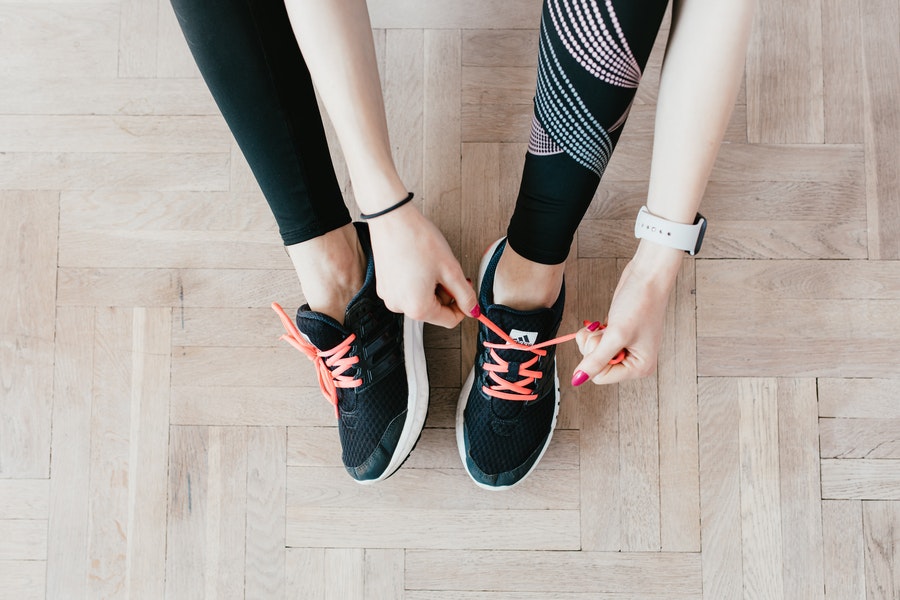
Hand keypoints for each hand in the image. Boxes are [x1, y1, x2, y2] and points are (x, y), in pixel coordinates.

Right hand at [367, 203, 477, 327]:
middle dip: (446, 293)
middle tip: (448, 271)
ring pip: (421, 300)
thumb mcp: (450, 269)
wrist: (392, 218)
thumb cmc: (418, 240)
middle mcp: (399, 307)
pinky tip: (418, 263)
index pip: (449, 321)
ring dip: (432, 287)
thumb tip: (473, 310)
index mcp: (417, 308)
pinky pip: (407, 291)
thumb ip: (465, 295)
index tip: (466, 291)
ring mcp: (389, 296)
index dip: (463, 307)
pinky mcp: (383, 285)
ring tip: (431, 264)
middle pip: (434, 310)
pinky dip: (417, 281)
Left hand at [571, 242, 682, 385]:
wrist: (647, 277)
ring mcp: (626, 348)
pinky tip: (605, 323)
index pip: (601, 377)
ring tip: (607, 325)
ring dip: (593, 338)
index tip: (603, 339)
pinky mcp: (618, 336)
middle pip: (596, 366)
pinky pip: (596, 343)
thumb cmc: (640, 304)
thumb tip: (577, 380)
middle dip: (594, 346)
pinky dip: (595, 332)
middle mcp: (634, 361)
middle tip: (606, 330)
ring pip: (593, 354)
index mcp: (640, 367)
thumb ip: (596, 360)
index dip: (594, 359)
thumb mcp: (615, 335)